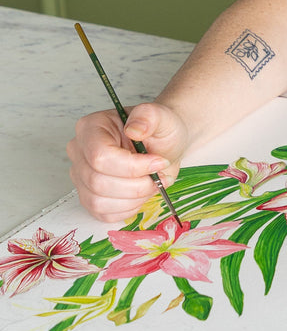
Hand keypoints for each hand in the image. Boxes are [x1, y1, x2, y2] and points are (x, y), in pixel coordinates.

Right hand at [67, 102, 189, 221]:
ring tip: (152, 183)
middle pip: (97, 181)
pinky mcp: (89, 196)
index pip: (100, 157)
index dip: (132, 166)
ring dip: (133, 198)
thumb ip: (149, 116)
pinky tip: (142, 193)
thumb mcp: (162, 117)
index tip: (158, 163)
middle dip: (136, 185)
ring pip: (98, 201)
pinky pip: (103, 213)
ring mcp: (81, 176)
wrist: (163, 144)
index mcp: (91, 127)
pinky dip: (128, 208)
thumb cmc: (159, 130)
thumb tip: (134, 128)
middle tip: (159, 176)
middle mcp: (79, 152)